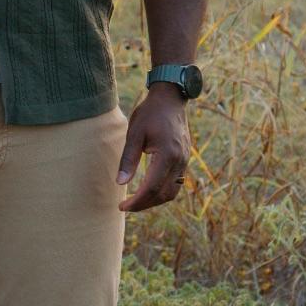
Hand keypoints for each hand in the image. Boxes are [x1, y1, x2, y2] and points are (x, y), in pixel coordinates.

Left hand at [116, 87, 191, 212]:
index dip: (137, 201)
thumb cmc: (149, 113)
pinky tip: (149, 189)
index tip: (122, 206)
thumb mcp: (134, 133)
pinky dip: (163, 191)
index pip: (152, 188)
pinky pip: (176, 182)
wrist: (171, 99)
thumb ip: (128, 159)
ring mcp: (185, 161)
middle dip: (145, 204)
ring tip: (136, 201)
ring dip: (155, 200)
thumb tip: (120, 183)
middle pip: (164, 194)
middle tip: (126, 206)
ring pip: (172, 191)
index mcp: (167, 155)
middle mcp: (180, 161)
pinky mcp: (185, 159)